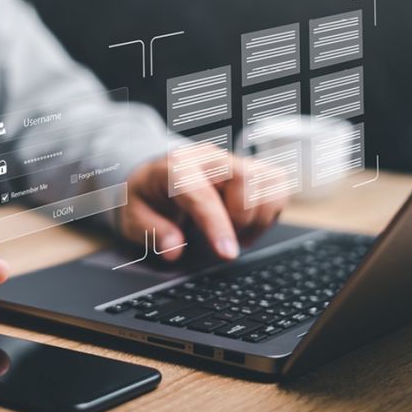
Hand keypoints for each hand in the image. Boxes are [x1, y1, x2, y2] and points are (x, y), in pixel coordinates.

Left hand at [119, 155, 286, 261]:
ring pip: (269, 181)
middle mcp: (209, 157)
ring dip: (258, 216)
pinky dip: (270, 210)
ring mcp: (233, 159)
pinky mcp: (251, 167)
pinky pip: (278, 185)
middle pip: (245, 180)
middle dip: (240, 220)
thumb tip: (173, 249)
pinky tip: (248, 222)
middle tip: (223, 241)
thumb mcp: (133, 216)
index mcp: (176, 166)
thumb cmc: (146, 195)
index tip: (227, 253)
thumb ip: (153, 232)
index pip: (203, 192)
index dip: (218, 224)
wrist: (155, 175)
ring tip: (236, 232)